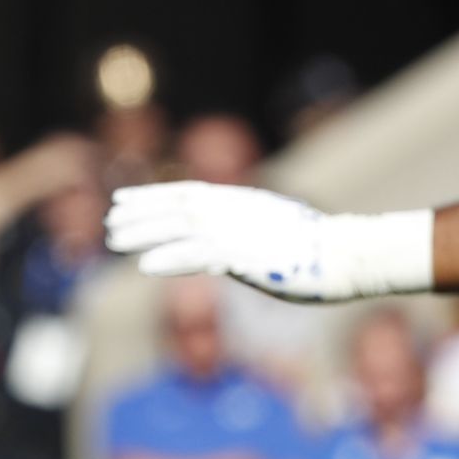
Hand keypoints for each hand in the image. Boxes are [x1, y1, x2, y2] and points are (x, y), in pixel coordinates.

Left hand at [105, 181, 339, 300]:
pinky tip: (144, 266)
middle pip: (176, 208)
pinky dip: (171, 259)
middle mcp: (234, 211)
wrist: (349, 254)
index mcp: (239, 201)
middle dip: (140, 213)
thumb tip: (218, 242)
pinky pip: (200, 256)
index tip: (120, 199)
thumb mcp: (271, 227)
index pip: (185, 193)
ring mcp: (239, 232)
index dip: (150, 196)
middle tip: (109, 221)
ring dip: (144, 233)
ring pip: (180, 228)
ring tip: (113, 240)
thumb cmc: (315, 247)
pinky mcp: (246, 256)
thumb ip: (241, 227)